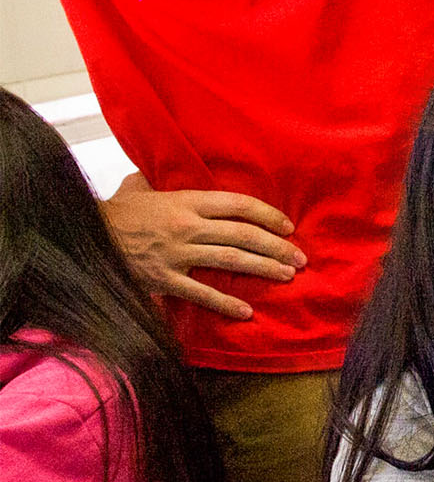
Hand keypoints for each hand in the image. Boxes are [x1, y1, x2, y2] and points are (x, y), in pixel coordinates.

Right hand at [102, 174, 304, 318]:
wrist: (84, 234)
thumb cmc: (116, 212)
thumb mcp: (141, 187)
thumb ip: (163, 181)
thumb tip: (166, 170)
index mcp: (186, 200)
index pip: (239, 204)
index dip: (269, 214)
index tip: (288, 226)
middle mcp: (187, 225)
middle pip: (243, 234)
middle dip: (276, 247)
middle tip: (300, 258)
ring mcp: (177, 253)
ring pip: (230, 260)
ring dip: (263, 269)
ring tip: (286, 276)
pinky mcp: (164, 279)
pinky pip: (200, 293)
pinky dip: (225, 303)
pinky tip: (245, 311)